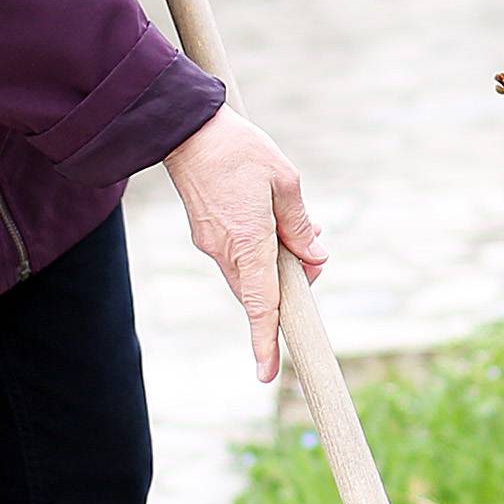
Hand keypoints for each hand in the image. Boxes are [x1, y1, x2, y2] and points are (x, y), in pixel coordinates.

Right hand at [163, 105, 327, 382]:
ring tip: (295, 230)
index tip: (267, 374)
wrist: (187, 130)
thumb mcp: (284, 180)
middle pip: (263, 291)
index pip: (262, 303)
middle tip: (311, 251)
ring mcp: (212, 245)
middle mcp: (226, 251)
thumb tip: (315, 255)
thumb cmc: (239, 150)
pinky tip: (271, 221)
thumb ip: (300, 224)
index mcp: (249, 241)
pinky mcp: (206, 235)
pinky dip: (260, 252)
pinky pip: (239, 257)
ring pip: (252, 275)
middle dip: (291, 284)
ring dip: (277, 265)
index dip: (266, 340)